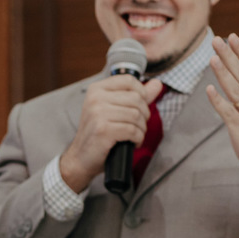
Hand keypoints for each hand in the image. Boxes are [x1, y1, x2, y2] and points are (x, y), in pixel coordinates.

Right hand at [59, 75, 163, 191]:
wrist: (80, 157)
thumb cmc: (98, 133)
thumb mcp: (114, 110)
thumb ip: (136, 96)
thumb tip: (157, 84)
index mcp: (96, 89)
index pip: (129, 80)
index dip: (141, 93)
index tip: (138, 107)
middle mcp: (95, 98)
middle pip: (136, 98)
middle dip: (144, 115)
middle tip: (136, 125)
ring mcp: (98, 113)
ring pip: (136, 115)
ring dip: (141, 129)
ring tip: (134, 135)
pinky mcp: (103, 129)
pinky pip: (133, 130)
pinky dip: (137, 139)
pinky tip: (131, 142)